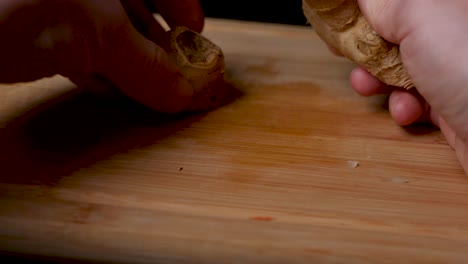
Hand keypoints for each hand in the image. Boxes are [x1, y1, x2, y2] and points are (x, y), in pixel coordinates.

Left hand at [0, 0, 203, 112]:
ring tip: (148, 90)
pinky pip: (76, 47)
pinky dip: (95, 70)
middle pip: (135, 8)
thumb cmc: (18, 6)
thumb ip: (148, 66)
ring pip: (106, 31)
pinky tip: (105, 88)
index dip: (184, 9)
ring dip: (129, 64)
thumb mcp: (98, 35)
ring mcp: (58, 8)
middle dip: (158, 45)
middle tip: (177, 76)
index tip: (196, 41)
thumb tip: (186, 92)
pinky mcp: (33, 31)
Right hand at [349, 0, 467, 172]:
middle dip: (367, 46)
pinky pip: (417, 98)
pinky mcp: (454, 100)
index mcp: (450, 2)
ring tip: (370, 87)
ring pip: (402, 66)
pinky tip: (407, 111)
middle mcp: (455, 31)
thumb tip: (362, 2)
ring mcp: (456, 66)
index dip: (367, 9)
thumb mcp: (418, 13)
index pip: (398, 0)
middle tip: (349, 53)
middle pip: (397, 30)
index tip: (343, 21)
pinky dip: (404, 106)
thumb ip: (382, 1)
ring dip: (378, 80)